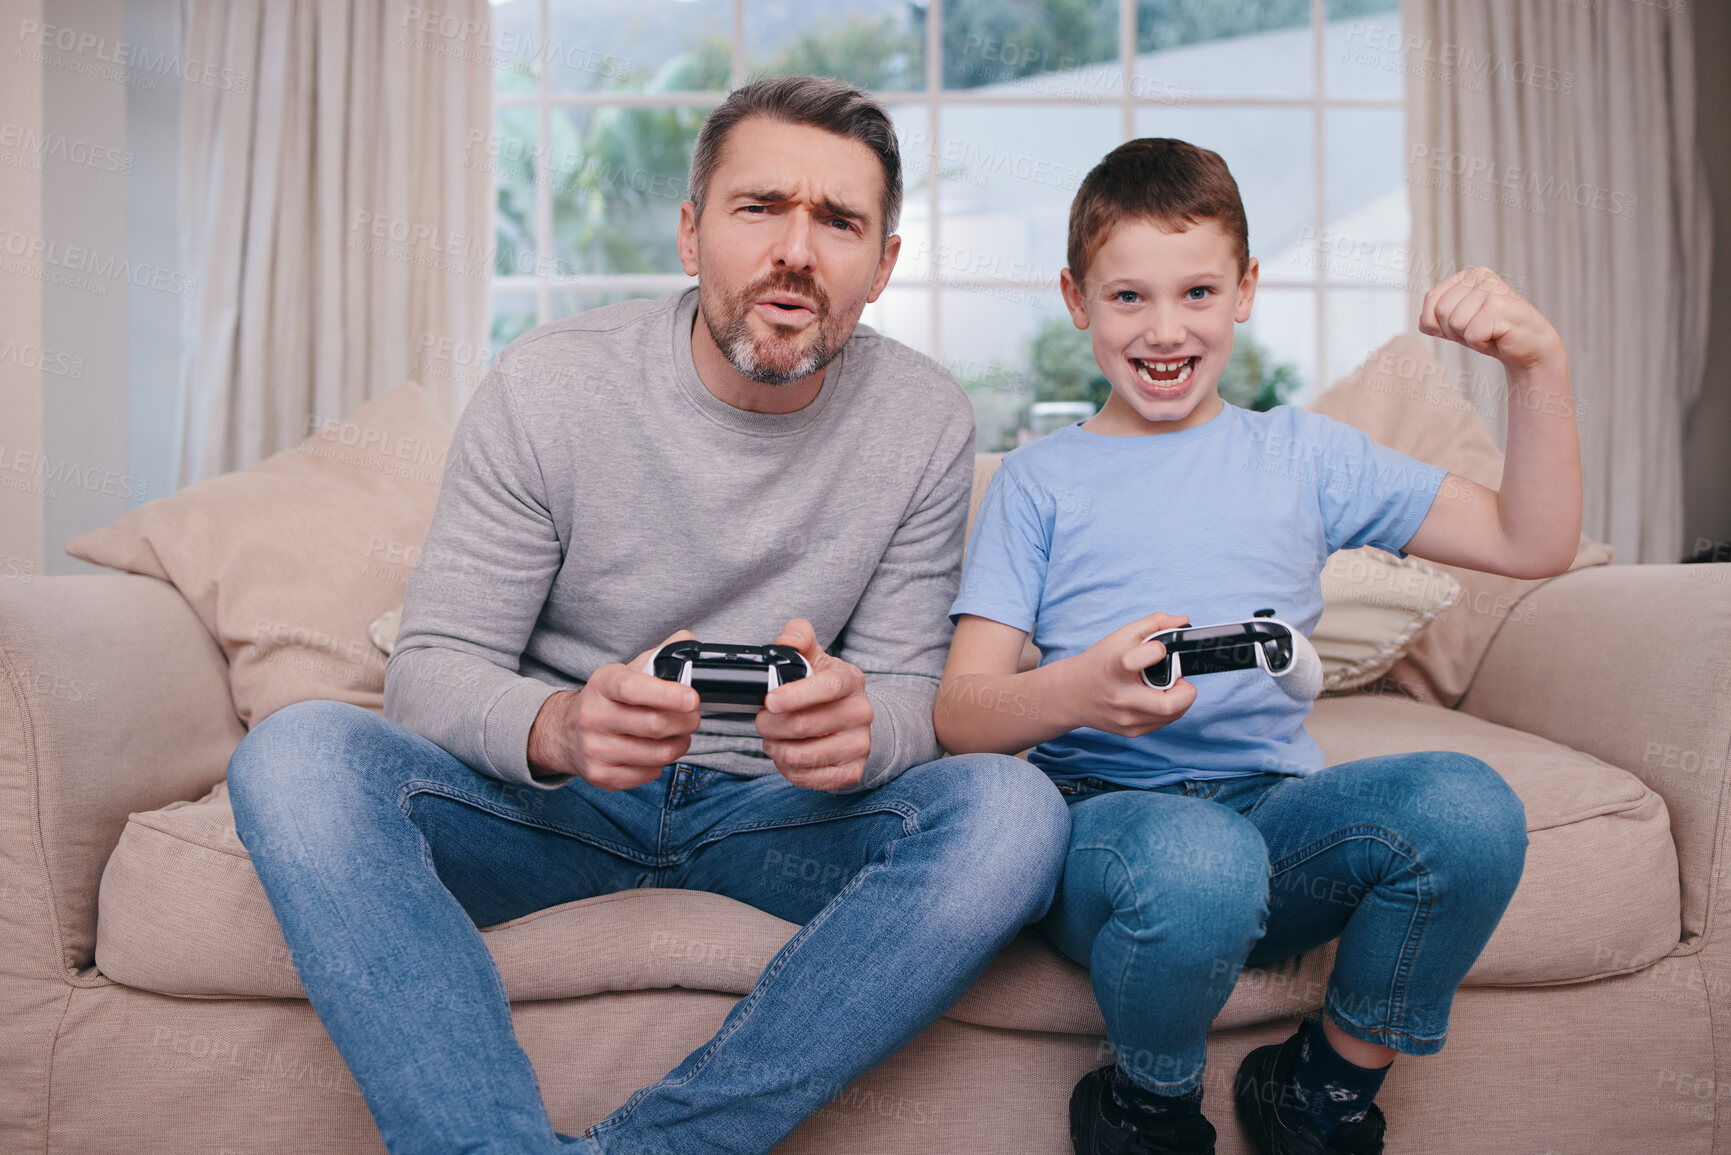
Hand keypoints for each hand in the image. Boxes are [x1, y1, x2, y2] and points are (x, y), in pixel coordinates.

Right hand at [527, 629, 700, 790]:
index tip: (692, 698)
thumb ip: (659, 655)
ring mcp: (594, 749)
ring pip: (657, 754)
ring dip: (680, 744)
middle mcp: (594, 716)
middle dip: (686, 722)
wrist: (565, 731)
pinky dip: (661, 763)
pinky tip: (655, 751)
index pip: (633, 689)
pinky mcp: (600, 775)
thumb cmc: (606, 700)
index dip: (667, 694)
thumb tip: (687, 640)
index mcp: (603, 684)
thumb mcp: (625, 672)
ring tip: (679, 734)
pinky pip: (649, 774)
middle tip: (693, 717)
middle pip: (654, 726)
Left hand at [756, 618, 873, 790]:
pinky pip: (807, 777)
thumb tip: (785, 642)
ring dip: (775, 748)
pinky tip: (786, 754)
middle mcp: (861, 713)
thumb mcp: (814, 656)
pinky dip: (787, 768)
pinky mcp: (852, 772)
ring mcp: (859, 745)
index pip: (827, 687)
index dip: (795, 696)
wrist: (853, 718)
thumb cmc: (825, 687)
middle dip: (769, 724)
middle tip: (762, 720)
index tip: (770, 701)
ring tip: (772, 738)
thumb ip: (798, 637)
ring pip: (800, 755)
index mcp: (851, 680)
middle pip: (804, 725)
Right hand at [1065, 612, 1196, 737]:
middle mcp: (1120, 698)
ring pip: (1173, 715)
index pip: (1137, 661)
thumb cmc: (1098, 663)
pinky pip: (1164, 723)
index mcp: (1115, 669)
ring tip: (1166, 686)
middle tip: (1177, 679)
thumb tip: (1183, 621)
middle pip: (1169, 704)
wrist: (1071, 695)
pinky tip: (1156, 697)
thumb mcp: (1120, 636)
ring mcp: (1126, 719)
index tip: (1158, 649)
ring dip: (1179, 699)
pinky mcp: (1131, 731)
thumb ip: (1153, 623)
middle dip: (1186, 690)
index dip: (1157, 651)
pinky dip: (1169, 709)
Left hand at [1419, 266, 1562, 372]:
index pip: (1431, 298)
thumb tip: (1423, 322)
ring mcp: (1491, 288)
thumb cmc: (1492, 334)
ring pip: (1455, 322)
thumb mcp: (1458, 324)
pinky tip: (1497, 336)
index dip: (1439, 322)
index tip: (1462, 326)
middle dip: (1454, 331)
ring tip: (1489, 332)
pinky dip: (1481, 344)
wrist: (1529, 346)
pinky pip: (1472, 334)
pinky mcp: (1500, 306)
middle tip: (1478, 331)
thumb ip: (1436, 318)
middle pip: (1441, 310)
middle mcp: (1479, 276)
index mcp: (1467, 276)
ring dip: (1469, 337)